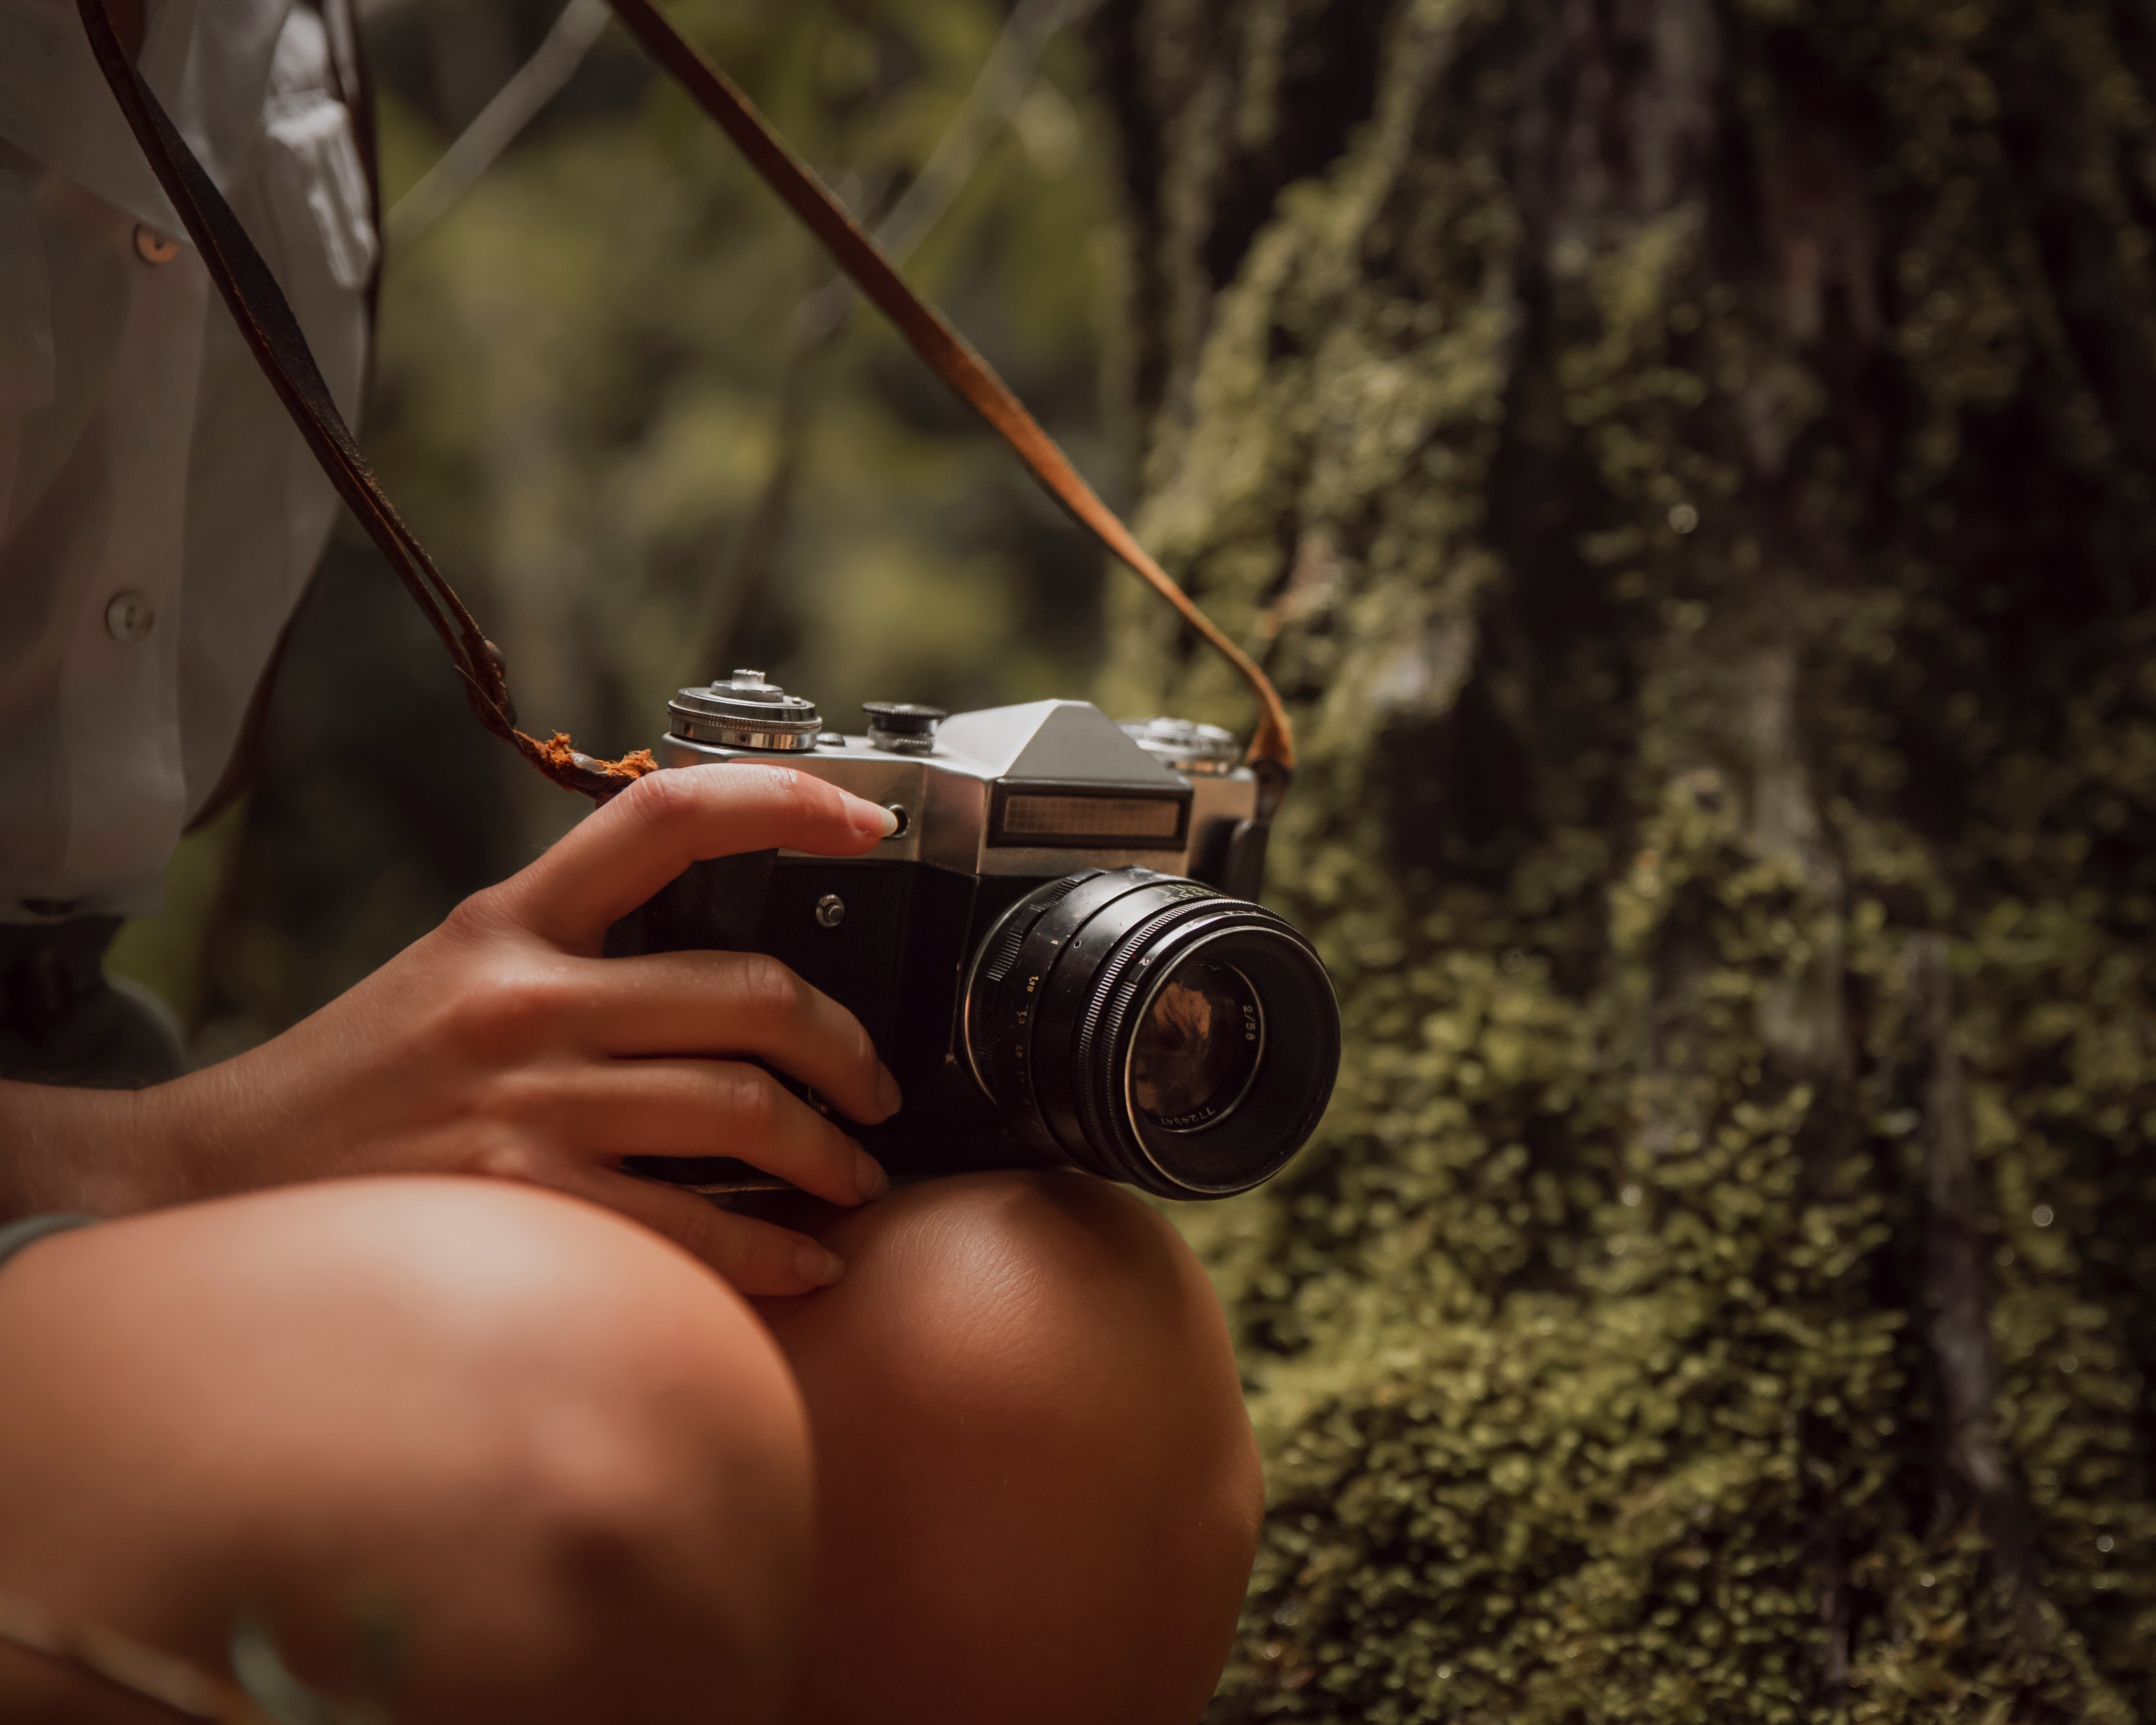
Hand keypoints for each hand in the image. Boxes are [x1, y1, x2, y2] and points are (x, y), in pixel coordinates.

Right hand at [21, 766, 903, 1294]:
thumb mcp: (450, 977)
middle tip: (878, 1090)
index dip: (784, 801)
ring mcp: (525, 1103)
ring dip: (828, 1154)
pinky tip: (805, 1266)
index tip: (864, 820)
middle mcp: (526, 1000)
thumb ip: (569, 958)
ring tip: (855, 1182)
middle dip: (847, 1048)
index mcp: (509, 924)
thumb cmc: (350, 1085)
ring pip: (740, 1108)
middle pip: (750, 991)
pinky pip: (689, 1229)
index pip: (668, 818)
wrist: (204, 1179)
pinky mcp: (518, 1203)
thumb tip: (707, 978)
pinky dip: (770, 1253)